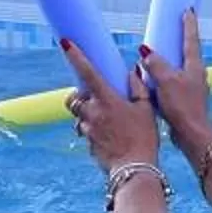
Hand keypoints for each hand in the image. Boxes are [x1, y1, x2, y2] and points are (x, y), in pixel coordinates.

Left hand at [61, 38, 160, 171]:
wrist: (134, 169)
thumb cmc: (144, 138)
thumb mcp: (146, 109)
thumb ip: (137, 88)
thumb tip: (132, 71)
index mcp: (106, 99)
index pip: (87, 72)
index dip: (75, 56)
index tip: (65, 42)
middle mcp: (92, 112)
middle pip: (73, 97)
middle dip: (79, 95)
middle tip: (95, 96)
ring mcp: (87, 129)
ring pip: (78, 115)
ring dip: (86, 113)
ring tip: (107, 118)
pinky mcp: (87, 143)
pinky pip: (85, 131)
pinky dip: (93, 129)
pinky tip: (110, 135)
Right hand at [143, 8, 211, 152]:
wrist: (191, 134)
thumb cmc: (182, 106)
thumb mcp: (166, 81)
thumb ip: (156, 64)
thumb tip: (146, 52)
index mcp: (194, 66)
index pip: (191, 39)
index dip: (189, 24)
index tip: (188, 10)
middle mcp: (195, 74)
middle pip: (186, 52)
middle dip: (178, 40)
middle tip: (171, 28)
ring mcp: (191, 87)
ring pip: (178, 68)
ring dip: (168, 60)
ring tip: (157, 54)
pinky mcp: (184, 100)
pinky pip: (171, 82)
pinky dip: (163, 77)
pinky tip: (152, 81)